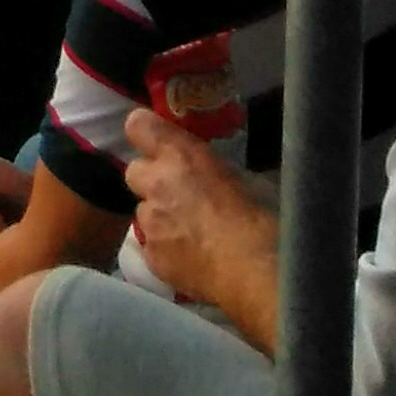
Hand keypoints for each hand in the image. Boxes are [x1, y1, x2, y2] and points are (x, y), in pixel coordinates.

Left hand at [121, 109, 280, 348]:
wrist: (254, 270)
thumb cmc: (261, 217)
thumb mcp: (243, 176)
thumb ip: (213, 168)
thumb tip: (212, 172)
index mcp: (180, 155)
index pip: (139, 125)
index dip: (147, 133)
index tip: (158, 142)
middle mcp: (156, 184)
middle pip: (134, 171)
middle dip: (151, 180)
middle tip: (177, 193)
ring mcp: (150, 222)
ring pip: (143, 212)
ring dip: (160, 216)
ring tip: (190, 232)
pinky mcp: (150, 257)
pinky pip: (151, 247)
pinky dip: (166, 249)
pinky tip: (191, 259)